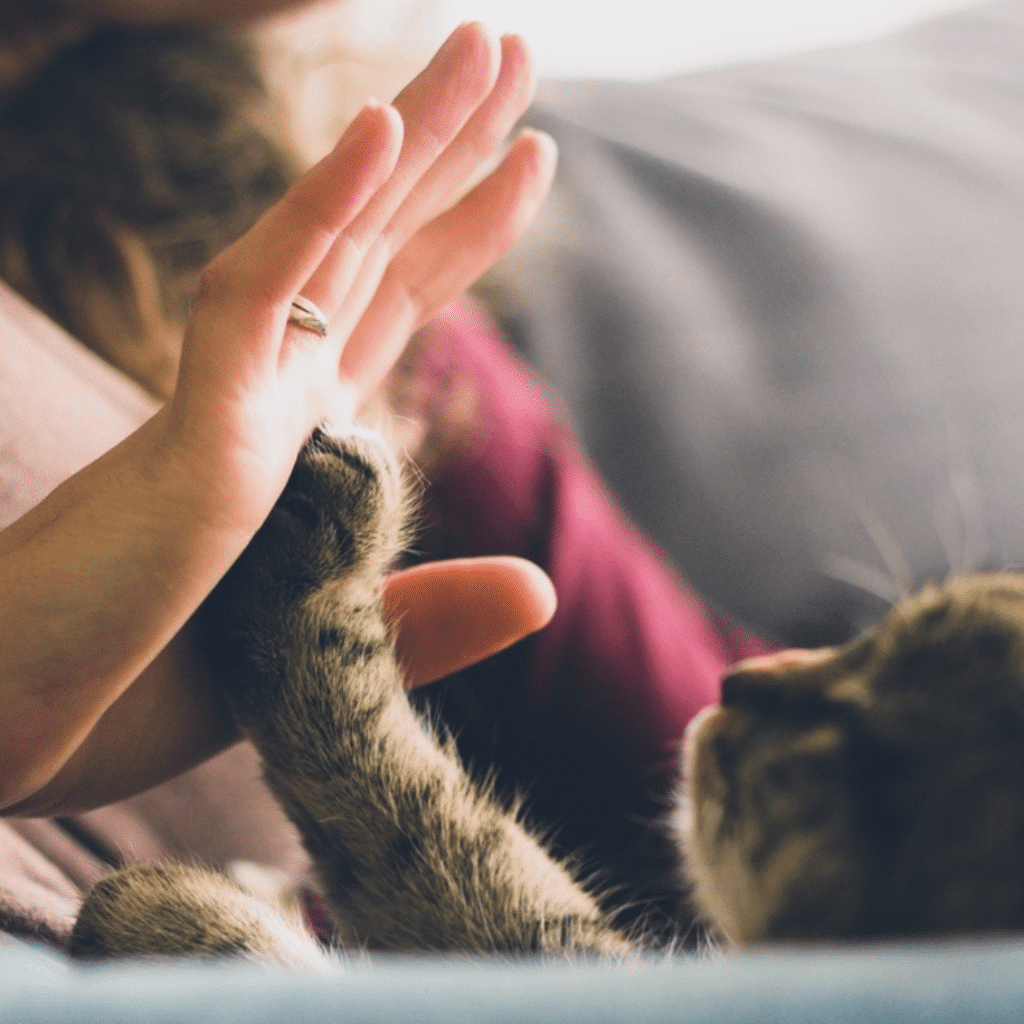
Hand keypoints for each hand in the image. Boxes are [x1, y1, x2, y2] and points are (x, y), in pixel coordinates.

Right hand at [0, 25, 556, 813]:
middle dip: (451, 147)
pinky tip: (381, 129)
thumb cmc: (138, 691)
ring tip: (490, 47)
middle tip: (513, 52)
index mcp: (300, 440)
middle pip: (379, 246)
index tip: (529, 159)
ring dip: (412, 138)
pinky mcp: (193, 432)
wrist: (8, 732)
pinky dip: (318, 210)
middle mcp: (270, 399)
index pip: (395, 304)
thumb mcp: (324, 655)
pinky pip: (260, 298)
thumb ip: (429, 616)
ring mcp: (232, 404)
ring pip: (337, 241)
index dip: (462, 226)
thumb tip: (544, 588)